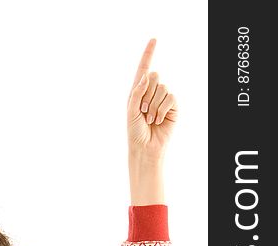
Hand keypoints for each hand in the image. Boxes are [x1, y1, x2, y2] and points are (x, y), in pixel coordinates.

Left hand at [127, 38, 177, 159]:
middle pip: (155, 76)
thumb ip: (137, 91)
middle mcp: (151, 93)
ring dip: (153, 106)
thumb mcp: (130, 110)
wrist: (145, 147)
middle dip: (147, 94)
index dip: (149, 54)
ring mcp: (162, 99)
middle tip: (143, 111)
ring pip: (162, 88)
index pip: (144, 69)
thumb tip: (147, 75)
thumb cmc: (134, 131)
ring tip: (149, 119)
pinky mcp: (172, 107)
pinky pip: (170, 98)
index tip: (154, 39)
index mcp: (138, 91)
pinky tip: (157, 121)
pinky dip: (162, 110)